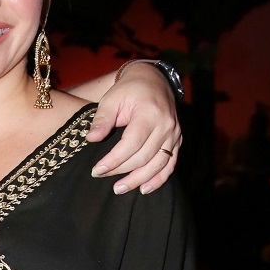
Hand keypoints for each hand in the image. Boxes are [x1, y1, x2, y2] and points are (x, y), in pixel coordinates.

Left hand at [85, 62, 181, 193]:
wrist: (154, 80)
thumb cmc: (129, 90)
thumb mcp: (112, 99)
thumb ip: (102, 119)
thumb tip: (91, 139)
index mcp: (150, 113)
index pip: (131, 143)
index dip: (114, 160)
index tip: (97, 170)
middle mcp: (166, 125)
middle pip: (144, 156)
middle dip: (121, 170)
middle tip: (101, 177)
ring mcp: (174, 134)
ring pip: (158, 164)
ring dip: (138, 179)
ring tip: (119, 189)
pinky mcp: (177, 140)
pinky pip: (170, 164)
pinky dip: (159, 179)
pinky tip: (144, 189)